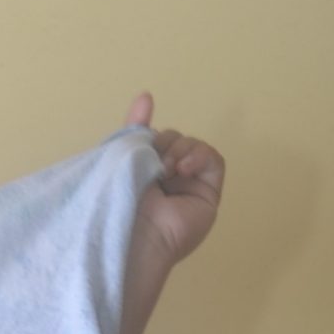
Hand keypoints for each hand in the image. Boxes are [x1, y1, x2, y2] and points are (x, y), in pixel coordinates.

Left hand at [124, 92, 225, 265]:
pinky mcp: (208, 195)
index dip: (149, 134)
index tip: (141, 132)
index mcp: (143, 177)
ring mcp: (189, 189)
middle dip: (164, 143)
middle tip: (152, 162)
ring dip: (180, 149)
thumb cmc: (119, 205)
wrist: (134, 238)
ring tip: (165, 170)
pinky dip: (200, 156)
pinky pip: (213, 160)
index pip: (154, 143)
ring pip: (193, 147)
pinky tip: (183, 169)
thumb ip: (134, 130)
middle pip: (174, 141)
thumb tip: (146, 94)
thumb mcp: (121, 161)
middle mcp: (167, 184)